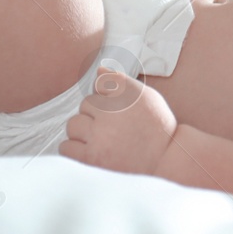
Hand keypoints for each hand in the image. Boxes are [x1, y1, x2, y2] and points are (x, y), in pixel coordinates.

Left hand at [60, 69, 176, 174]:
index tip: (115, 110)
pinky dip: (73, 148)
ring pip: (73, 125)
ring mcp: (99, 139)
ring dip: (82, 131)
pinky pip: (67, 147)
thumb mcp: (147, 98)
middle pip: (84, 106)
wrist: (165, 162)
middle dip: (94, 114)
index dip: (106, 98)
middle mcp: (110, 116)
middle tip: (110, 127)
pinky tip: (88, 151)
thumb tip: (99, 70)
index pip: (99, 86)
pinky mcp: (91, 159)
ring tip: (98, 140)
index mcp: (124, 98)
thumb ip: (121, 82)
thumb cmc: (158, 129)